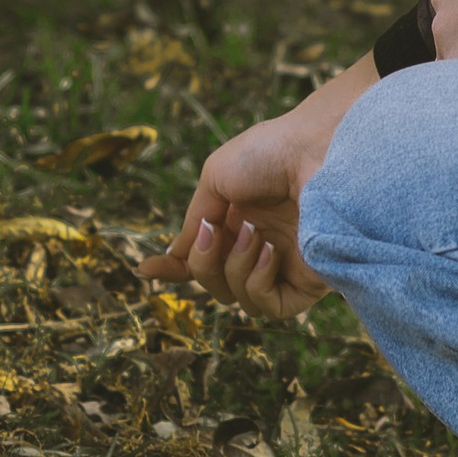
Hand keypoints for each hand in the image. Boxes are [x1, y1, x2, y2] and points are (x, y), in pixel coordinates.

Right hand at [142, 56, 373, 322]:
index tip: (145, 270)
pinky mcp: (309, 282)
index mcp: (238, 222)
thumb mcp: (215, 179)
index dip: (174, 268)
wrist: (313, 149)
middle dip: (203, 264)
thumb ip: (194, 221)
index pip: (203, 259)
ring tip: (252, 234)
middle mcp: (260, 247)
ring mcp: (284, 266)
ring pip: (238, 300)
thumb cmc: (268, 154)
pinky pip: (269, 307)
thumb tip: (174, 256)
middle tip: (213, 232)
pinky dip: (256, 283)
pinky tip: (267, 252)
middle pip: (214, 284)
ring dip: (232, 268)